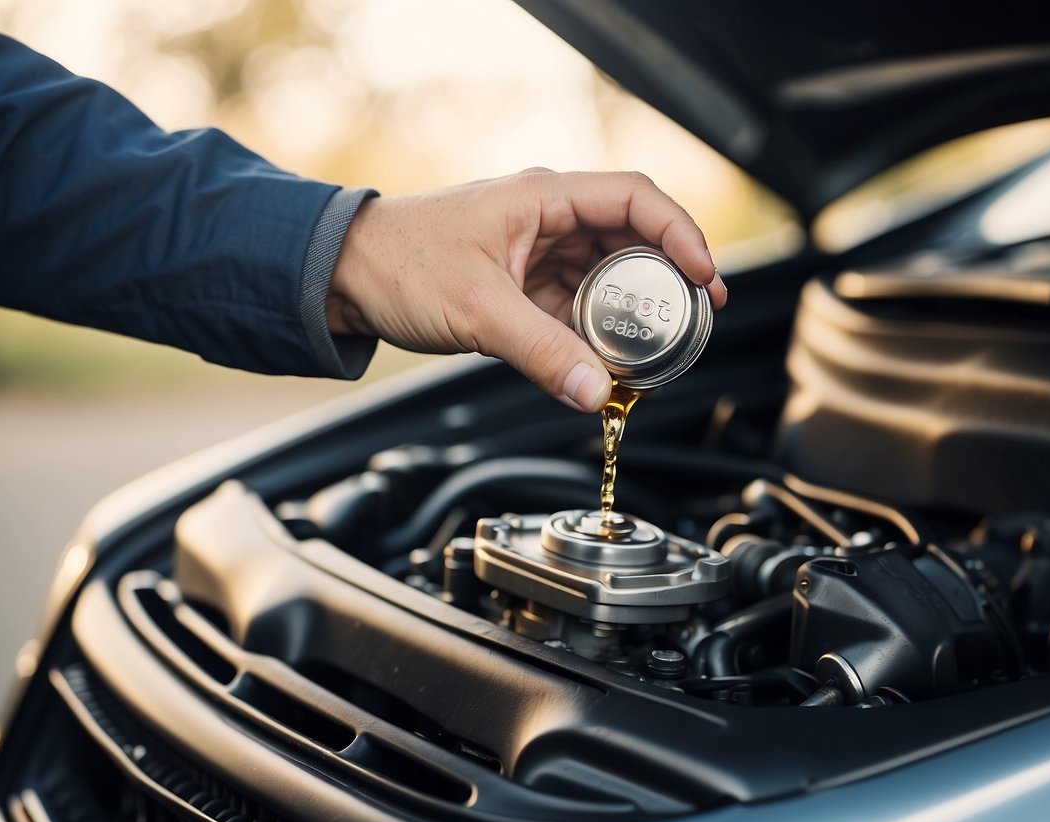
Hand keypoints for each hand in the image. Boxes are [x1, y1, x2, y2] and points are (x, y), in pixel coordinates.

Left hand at [326, 168, 725, 412]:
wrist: (344, 275)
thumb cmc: (398, 263)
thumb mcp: (478, 310)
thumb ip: (541, 353)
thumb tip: (596, 393)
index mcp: (543, 199)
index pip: (634, 199)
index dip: (681, 233)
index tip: (705, 278)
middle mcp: (548, 219)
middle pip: (632, 239)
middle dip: (668, 277)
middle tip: (697, 319)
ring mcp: (537, 252)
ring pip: (606, 275)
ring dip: (634, 308)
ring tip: (662, 345)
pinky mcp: (523, 285)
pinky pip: (577, 304)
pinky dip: (598, 329)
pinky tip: (610, 357)